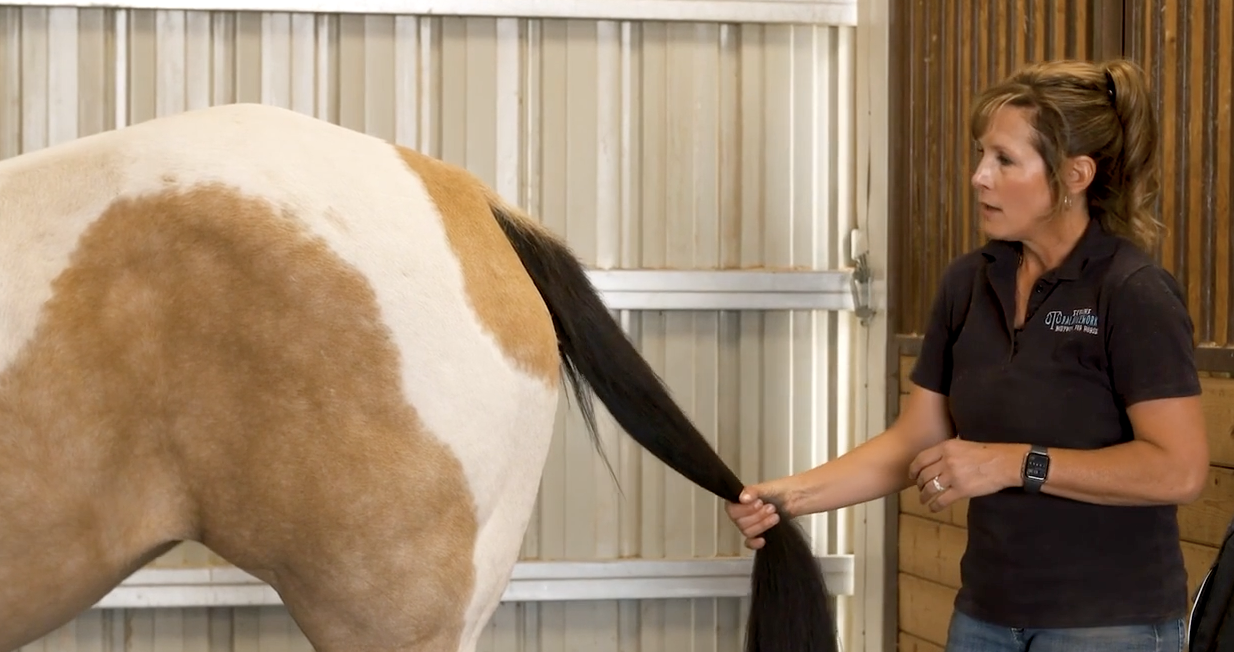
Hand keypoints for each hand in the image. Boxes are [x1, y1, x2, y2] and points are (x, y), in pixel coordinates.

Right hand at [725, 484, 784, 549]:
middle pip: (740, 522)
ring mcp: (752, 523)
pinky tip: (762, 540)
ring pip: (747, 532)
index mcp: (740, 499)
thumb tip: (742, 498)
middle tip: (769, 507)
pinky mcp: (760, 532)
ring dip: (762, 524)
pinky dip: (754, 543)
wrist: (797, 498)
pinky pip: (749, 542)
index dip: (745, 509)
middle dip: (757, 516)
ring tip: (774, 515)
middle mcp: (744, 512)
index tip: (759, 503)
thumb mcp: (767, 487)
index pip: (732, 510)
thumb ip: (752, 491)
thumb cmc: (782, 490)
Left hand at [908, 439, 1023, 511]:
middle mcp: (946, 461)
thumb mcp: (963, 445)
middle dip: (919, 484)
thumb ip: (948, 451)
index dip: (913, 469)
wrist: (1004, 463)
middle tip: (919, 488)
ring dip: (924, 496)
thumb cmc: (987, 453)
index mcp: (946, 447)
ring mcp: (953, 476)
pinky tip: (933, 508)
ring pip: (930, 488)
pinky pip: (941, 500)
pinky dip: (934, 506)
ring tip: (923, 500)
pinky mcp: (961, 490)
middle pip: (923, 475)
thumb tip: (937, 460)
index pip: (921, 459)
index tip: (911, 475)